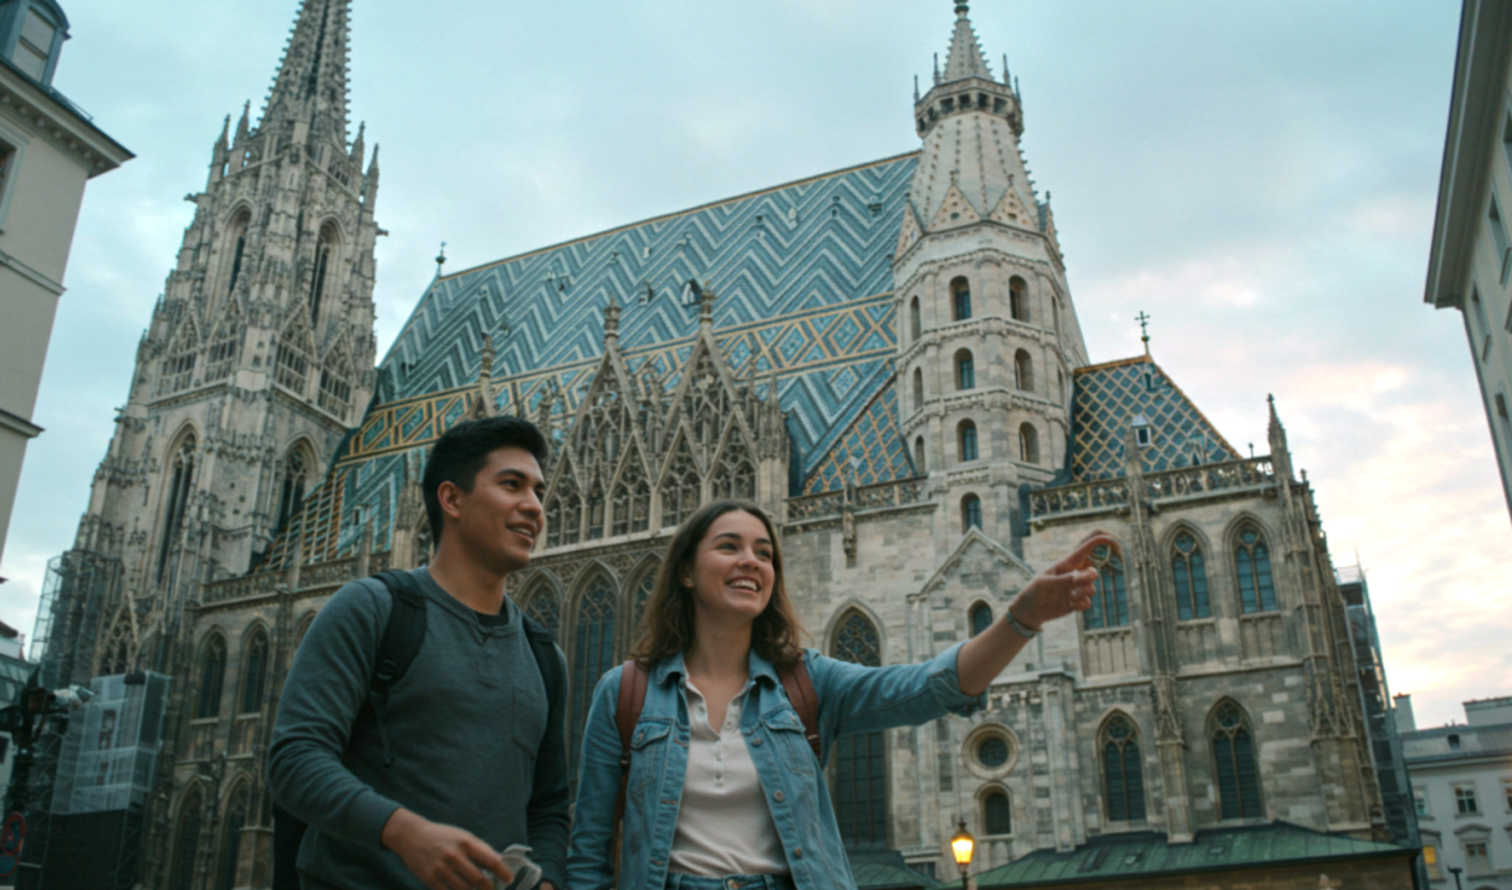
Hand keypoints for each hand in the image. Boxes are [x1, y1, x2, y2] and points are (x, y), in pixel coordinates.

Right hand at [380, 808, 511, 889]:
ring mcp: (442, 869)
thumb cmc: (442, 836)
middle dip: (490, 888)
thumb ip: (480, 849)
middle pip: (480, 879)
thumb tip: (499, 863)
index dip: (503, 872)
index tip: (509, 879)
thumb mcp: (463, 836)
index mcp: (466, 843)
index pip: (491, 861)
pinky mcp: (431, 880)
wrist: (412, 836)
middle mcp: (455, 856)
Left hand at [1009, 531, 1119, 630]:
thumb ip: (1062, 580)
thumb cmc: (1033, 592)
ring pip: (1091, 588)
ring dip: (1083, 592)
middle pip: (1092, 572)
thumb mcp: (1044, 583)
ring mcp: (1074, 590)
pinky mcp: (1075, 603)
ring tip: (1070, 596)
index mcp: (1064, 565)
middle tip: (1078, 581)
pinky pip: (1088, 603)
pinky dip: (1082, 604)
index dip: (1099, 543)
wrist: (1029, 612)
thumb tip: (1080, 578)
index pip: (1084, 550)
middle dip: (1090, 576)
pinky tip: (1071, 605)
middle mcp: (1072, 576)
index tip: (1112, 540)